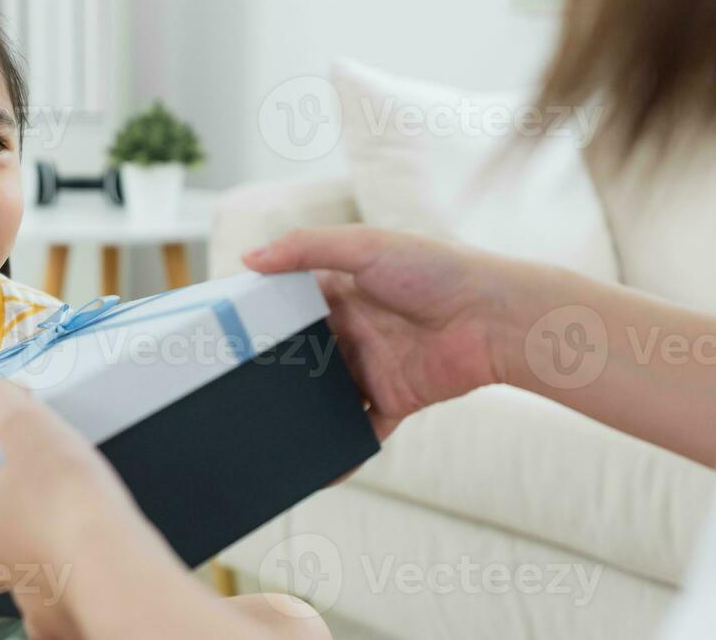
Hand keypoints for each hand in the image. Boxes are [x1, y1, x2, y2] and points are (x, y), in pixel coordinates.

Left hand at [0, 380, 175, 638]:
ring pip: (18, 590)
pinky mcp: (65, 620)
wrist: (109, 570)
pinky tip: (82, 596)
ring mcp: (32, 593)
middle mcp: (2, 557)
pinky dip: (66, 608)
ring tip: (49, 565)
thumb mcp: (33, 430)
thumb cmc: (68, 504)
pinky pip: (57, 619)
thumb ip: (9, 405)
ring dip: (28, 577)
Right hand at [244, 225, 544, 440]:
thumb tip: (248, 259)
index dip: (257, 316)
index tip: (218, 332)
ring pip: (323, 395)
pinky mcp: (393, 400)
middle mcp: (351, 328)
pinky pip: (359, 431)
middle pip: (300, 354)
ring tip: (260, 429)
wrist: (496, 320)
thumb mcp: (365, 246)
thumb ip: (306, 248)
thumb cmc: (436, 270)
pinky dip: (340, 453)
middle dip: (271, 371)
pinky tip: (313, 470)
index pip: (287, 302)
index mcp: (340, 288)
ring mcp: (370, 367)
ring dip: (299, 411)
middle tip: (228, 388)